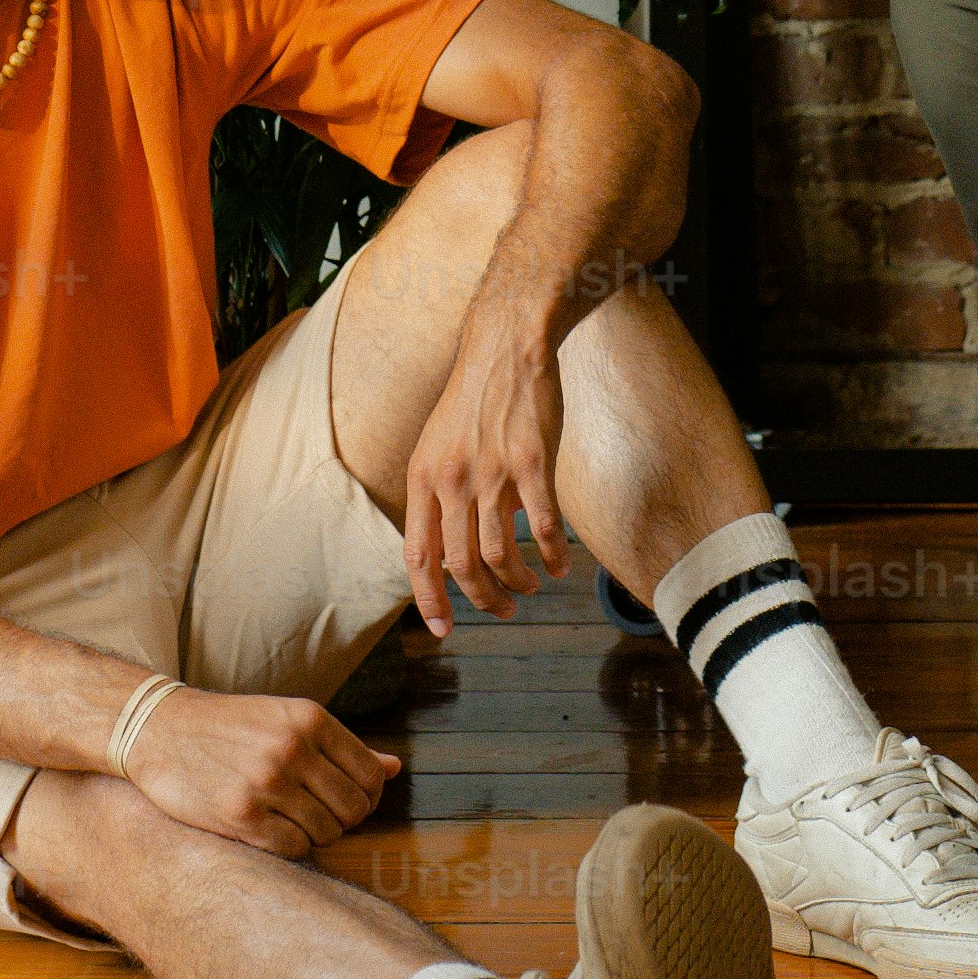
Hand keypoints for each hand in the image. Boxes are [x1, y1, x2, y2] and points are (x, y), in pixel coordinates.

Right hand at [122, 683, 395, 858]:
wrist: (158, 729)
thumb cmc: (229, 727)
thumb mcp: (287, 720)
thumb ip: (342, 746)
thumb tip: (394, 768)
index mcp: (310, 719)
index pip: (371, 776)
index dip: (367, 797)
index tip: (347, 802)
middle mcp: (293, 748)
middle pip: (354, 809)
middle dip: (342, 820)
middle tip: (316, 815)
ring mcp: (266, 782)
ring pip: (326, 832)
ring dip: (314, 833)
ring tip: (288, 819)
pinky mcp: (240, 814)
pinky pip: (294, 848)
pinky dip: (290, 846)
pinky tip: (270, 829)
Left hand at [395, 328, 569, 634]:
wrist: (505, 349)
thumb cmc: (475, 400)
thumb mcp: (437, 447)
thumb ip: (437, 494)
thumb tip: (443, 547)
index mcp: (423, 480)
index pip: (418, 556)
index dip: (429, 600)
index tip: (443, 629)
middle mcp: (451, 481)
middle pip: (461, 565)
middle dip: (483, 599)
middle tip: (502, 609)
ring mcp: (492, 474)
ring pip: (501, 555)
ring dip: (518, 582)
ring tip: (530, 586)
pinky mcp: (532, 464)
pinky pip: (543, 529)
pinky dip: (552, 557)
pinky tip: (559, 567)